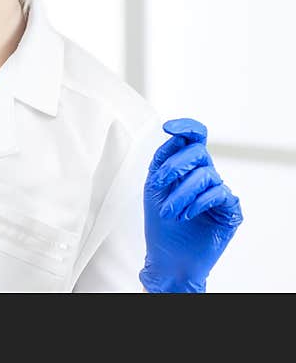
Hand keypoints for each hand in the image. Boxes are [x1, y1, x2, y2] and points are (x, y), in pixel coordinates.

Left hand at [140, 118, 241, 292]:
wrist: (168, 258)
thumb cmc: (161, 224)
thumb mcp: (154, 187)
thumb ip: (162, 161)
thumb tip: (173, 138)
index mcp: (187, 167)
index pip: (194, 138)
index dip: (186, 127)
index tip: (168, 128)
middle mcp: (205, 175)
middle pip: (198, 151)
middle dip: (175, 164)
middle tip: (158, 183)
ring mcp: (219, 192)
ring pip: (206, 175)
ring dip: (181, 192)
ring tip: (169, 212)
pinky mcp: (230, 210)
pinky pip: (219, 194)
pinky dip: (198, 202)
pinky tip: (187, 215)